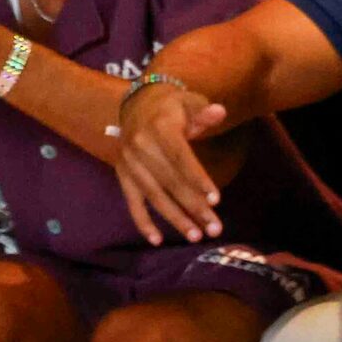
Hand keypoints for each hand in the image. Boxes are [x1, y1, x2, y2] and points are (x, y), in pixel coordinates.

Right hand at [112, 77, 228, 245]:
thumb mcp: (188, 101)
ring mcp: (128, 161)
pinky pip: (131, 200)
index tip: (216, 200)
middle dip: (193, 206)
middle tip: (215, 228)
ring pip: (153, 194)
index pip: (180, 157)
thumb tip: (219, 111)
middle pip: (169, 181)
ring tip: (195, 236)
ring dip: (174, 217)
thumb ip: (203, 111)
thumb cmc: (171, 107)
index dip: (197, 178)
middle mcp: (139, 145)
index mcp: (158, 127)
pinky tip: (156, 240)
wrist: (136, 103)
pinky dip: (142, 221)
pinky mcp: (122, 173)